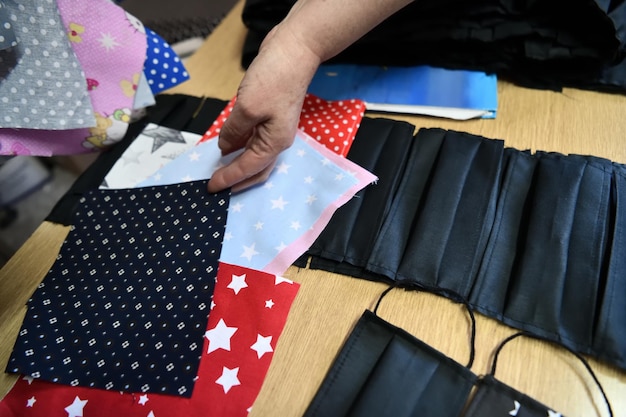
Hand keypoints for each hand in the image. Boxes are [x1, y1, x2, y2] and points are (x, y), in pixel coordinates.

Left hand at [207, 26, 320, 192]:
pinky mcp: (270, 115)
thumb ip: (234, 131)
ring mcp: (275, 127)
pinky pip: (254, 139)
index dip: (228, 178)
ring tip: (221, 171)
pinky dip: (241, 146)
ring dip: (238, 165)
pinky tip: (229, 148)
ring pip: (255, 155)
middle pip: (256, 169)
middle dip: (237, 179)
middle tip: (217, 187)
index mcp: (275, 142)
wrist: (294, 50)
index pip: (248, 169)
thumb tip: (226, 147)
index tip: (211, 187)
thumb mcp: (247, 108)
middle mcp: (277, 139)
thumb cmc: (275, 79)